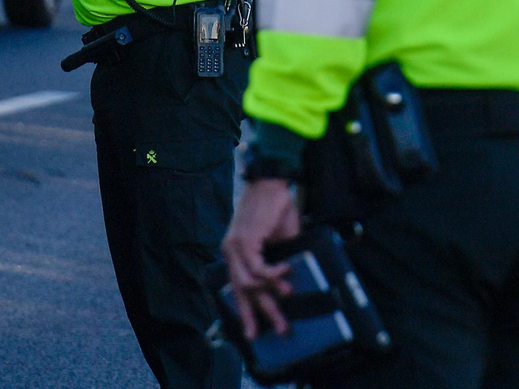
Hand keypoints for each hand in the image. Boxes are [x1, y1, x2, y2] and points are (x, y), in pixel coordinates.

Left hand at [222, 179, 301, 338]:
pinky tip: (285, 269)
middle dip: (263, 313)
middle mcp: (230, 252)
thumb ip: (278, 263)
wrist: (272, 185)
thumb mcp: (279, 244)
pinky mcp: (244, 241)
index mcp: (236, 254)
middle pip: (243, 292)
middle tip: (281, 329)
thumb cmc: (275, 212)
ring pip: (249, 283)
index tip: (253, 333)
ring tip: (288, 294)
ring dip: (271, 293)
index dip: (245, 312)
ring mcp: (234, 247)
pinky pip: (257, 269)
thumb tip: (288, 286)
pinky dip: (273, 273)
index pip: (238, 289)